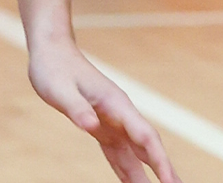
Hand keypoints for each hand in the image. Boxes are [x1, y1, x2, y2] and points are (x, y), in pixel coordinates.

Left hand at [29, 40, 180, 182]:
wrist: (52, 52)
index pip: (145, 136)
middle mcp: (121, 115)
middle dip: (164, 171)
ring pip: (136, 154)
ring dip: (147, 176)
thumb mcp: (59, 90)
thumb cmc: (54, 69)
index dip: (159, 160)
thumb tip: (91, 126)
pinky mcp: (103, 127)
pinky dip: (128, 171)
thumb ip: (77, 108)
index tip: (170, 181)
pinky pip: (119, 154)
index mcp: (116, 105)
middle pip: (149, 148)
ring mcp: (114, 122)